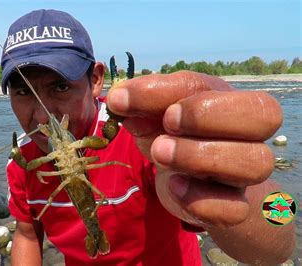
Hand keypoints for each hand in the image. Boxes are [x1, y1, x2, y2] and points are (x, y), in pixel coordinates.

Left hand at [107, 70, 282, 227]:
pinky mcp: (235, 208)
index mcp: (223, 100)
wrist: (193, 186)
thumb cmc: (177, 139)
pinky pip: (234, 209)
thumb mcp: (155, 117)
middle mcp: (247, 134)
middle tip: (166, 124)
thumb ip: (142, 106)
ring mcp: (244, 174)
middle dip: (205, 116)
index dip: (164, 90)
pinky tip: (175, 186)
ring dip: (201, 156)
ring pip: (255, 162)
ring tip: (160, 153)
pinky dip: (201, 200)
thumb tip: (120, 100)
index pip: (210, 86)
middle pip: (263, 115)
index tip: (123, 99)